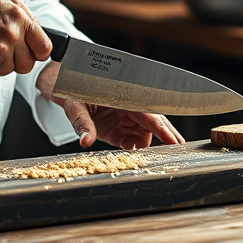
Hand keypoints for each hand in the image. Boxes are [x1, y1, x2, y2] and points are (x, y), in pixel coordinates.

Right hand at [0, 0, 51, 80]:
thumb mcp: (8, 1)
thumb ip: (28, 19)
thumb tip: (44, 37)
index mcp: (20, 19)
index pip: (44, 48)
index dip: (38, 52)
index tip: (32, 52)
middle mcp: (10, 36)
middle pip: (28, 65)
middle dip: (17, 60)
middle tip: (3, 48)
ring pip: (9, 71)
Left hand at [36, 63, 184, 148]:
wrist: (63, 84)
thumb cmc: (71, 88)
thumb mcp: (74, 104)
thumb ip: (81, 122)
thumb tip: (85, 141)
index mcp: (123, 95)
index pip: (147, 112)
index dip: (161, 128)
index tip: (173, 141)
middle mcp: (127, 106)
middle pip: (153, 122)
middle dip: (166, 136)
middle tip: (179, 151)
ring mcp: (123, 117)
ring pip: (144, 133)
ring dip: (148, 145)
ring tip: (156, 157)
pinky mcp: (117, 128)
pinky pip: (131, 140)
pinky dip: (134, 149)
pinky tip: (136, 155)